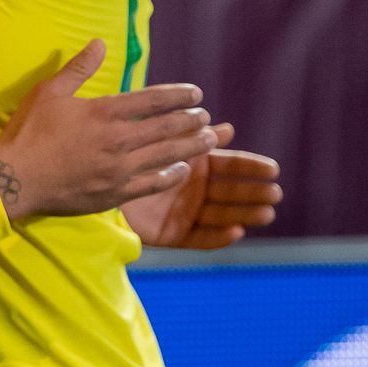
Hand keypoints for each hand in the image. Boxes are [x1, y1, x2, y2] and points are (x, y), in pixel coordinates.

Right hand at [0, 40, 217, 221]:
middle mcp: (118, 140)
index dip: (178, 95)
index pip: (153, 100)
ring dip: (191, 147)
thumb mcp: (49, 91)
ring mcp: (119, 170)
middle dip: (191, 121)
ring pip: (167, 156)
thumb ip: (78, 68)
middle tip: (206, 117)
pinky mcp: (115, 193)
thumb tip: (99, 43)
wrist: (15, 178)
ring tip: (209, 140)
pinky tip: (181, 170)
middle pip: (167, 128)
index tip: (195, 94)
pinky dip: (171, 176)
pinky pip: (153, 184)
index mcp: (104, 112)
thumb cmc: (28, 132)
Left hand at [123, 123, 281, 248]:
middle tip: (275, 192)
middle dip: (254, 192)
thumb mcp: (161, 140)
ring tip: (267, 213)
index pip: (229, 164)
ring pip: (220, 215)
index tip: (273, 168)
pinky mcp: (171, 235)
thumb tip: (227, 128)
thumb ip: (192, 135)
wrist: (92, 178)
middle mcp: (193, 189)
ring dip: (245, 214)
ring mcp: (184, 212)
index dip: (250, 166)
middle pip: (230, 191)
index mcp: (193, 164)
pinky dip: (216, 237)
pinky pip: (197, 239)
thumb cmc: (125, 152)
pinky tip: (235, 233)